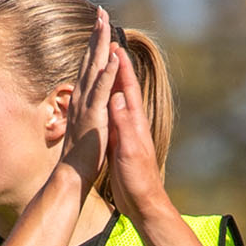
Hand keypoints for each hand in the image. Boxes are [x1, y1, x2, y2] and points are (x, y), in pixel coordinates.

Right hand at [55, 8, 119, 193]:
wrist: (71, 177)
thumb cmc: (81, 155)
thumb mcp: (86, 126)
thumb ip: (88, 107)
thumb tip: (85, 95)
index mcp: (86, 99)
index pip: (92, 66)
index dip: (96, 44)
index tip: (99, 24)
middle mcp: (84, 97)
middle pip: (91, 59)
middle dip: (97, 34)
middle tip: (101, 10)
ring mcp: (88, 105)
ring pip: (95, 68)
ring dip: (101, 45)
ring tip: (105, 22)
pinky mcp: (94, 117)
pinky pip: (102, 91)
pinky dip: (109, 73)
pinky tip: (115, 57)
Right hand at [99, 50, 169, 222]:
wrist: (141, 202)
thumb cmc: (137, 179)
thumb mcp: (129, 150)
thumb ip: (124, 123)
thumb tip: (117, 96)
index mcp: (133, 120)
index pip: (127, 87)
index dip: (121, 66)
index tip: (114, 45)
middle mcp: (130, 121)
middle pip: (122, 86)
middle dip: (116, 64)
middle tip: (109, 42)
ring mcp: (125, 131)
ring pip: (116, 97)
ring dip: (111, 78)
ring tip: (105, 60)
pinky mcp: (120, 142)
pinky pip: (112, 113)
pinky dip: (107, 99)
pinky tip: (103, 95)